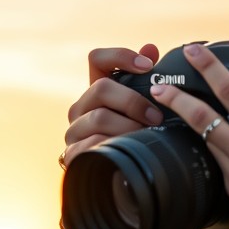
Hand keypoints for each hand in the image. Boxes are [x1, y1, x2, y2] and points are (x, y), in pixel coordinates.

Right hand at [61, 43, 162, 168]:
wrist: (119, 179)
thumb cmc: (135, 137)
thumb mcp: (143, 110)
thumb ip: (147, 81)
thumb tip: (151, 49)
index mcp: (97, 90)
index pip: (97, 58)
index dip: (121, 56)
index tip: (148, 66)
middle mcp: (81, 107)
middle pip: (101, 88)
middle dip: (133, 101)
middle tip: (156, 116)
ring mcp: (75, 131)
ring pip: (99, 118)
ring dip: (129, 127)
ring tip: (147, 136)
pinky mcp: (72, 154)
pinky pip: (93, 144)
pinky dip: (115, 146)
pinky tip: (130, 151)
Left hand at [150, 43, 228, 228]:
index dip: (209, 67)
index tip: (193, 50)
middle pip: (200, 119)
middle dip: (175, 97)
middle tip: (159, 84)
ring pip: (203, 141)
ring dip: (186, 122)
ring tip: (170, 108)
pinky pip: (216, 162)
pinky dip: (209, 146)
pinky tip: (204, 138)